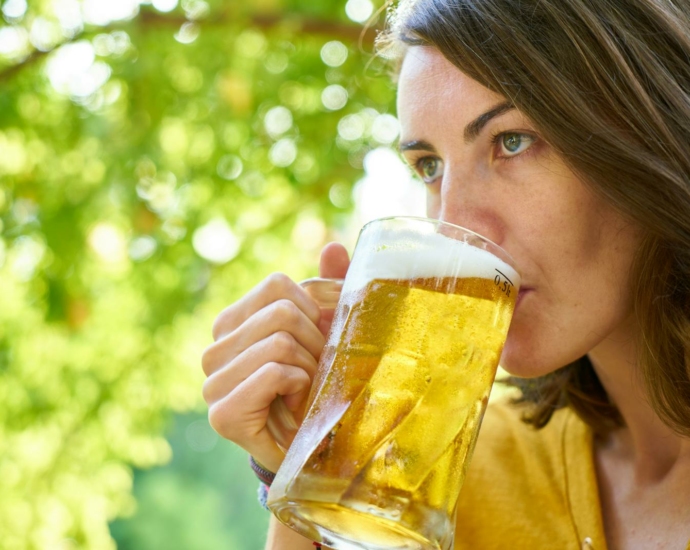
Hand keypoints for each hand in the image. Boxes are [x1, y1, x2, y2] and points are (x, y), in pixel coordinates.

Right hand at [201, 243, 349, 472]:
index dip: (312, 310)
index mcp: (231, 322)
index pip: (277, 285)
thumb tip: (334, 247)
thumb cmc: (314, 383)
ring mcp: (212, 381)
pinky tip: (293, 406)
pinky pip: (275, 372)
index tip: (316, 341)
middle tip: (313, 372)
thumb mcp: (323, 332)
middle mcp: (213, 348)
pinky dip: (298, 386)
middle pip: (283, 312)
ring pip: (282, 341)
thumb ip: (328, 289)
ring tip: (302, 391)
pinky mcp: (222, 413)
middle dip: (315, 343)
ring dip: (309, 369)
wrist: (306, 448)